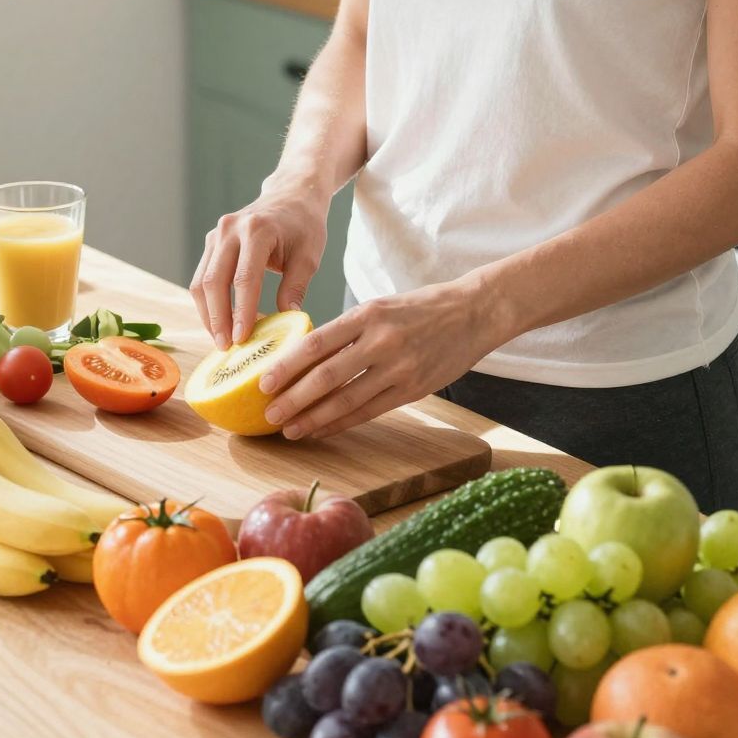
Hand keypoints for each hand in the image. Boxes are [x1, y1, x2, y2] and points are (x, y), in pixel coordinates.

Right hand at [190, 178, 329, 347]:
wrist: (292, 195)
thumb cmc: (304, 225)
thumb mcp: (309, 256)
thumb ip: (296, 287)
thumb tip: (287, 320)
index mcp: (258, 230)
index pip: (244, 277)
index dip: (241, 311)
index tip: (242, 339)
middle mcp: (230, 229)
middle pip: (214, 281)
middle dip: (218, 318)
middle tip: (226, 347)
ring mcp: (216, 234)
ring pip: (201, 281)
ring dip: (208, 314)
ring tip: (221, 341)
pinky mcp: (211, 243)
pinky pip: (202, 277)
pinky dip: (208, 303)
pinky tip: (220, 323)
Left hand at [257, 279, 498, 439]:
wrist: (473, 312)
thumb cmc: (421, 308)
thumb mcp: (381, 306)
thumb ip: (348, 330)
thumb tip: (305, 356)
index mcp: (367, 314)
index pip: (316, 342)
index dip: (287, 366)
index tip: (263, 382)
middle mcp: (381, 341)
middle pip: (326, 377)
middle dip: (292, 399)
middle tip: (268, 414)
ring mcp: (399, 367)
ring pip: (346, 400)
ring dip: (313, 419)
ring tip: (288, 430)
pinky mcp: (413, 389)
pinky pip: (369, 411)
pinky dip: (342, 423)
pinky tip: (321, 430)